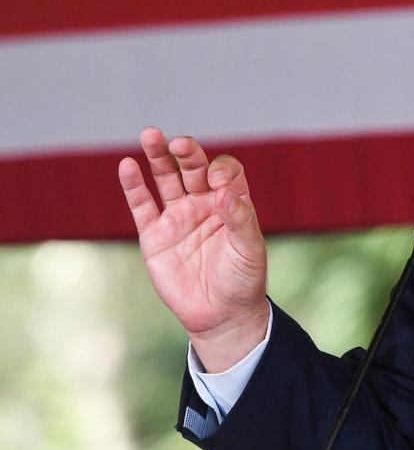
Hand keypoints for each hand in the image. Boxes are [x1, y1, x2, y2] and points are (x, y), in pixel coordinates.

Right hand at [118, 127, 268, 370]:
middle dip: (187, 154)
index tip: (218, 183)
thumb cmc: (243, 280)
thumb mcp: (250, 249)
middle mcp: (204, 203)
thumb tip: (223, 192)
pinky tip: (128, 165)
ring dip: (158, 157)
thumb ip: (240, 219)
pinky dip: (133, 185)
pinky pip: (142, 205)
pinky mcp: (154, 234)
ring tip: (150, 135)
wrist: (221, 315)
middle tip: (180, 145)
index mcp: (232, 202)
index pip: (226, 172)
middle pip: (193, 168)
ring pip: (165, 179)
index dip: (222, 170)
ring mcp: (177, 217)